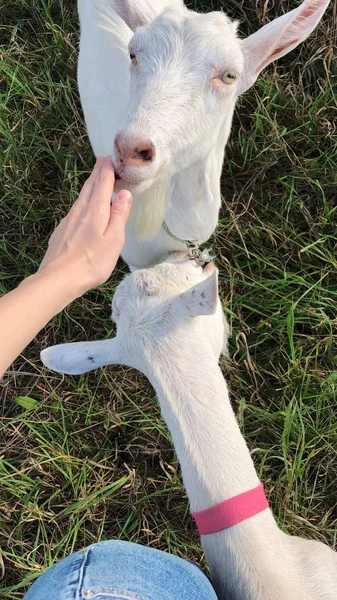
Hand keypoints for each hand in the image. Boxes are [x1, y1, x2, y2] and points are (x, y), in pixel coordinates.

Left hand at [39, 156, 131, 294]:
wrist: (59, 278)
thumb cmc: (91, 262)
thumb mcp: (114, 240)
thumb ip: (119, 215)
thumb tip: (124, 193)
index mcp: (95, 211)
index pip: (102, 183)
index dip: (107, 169)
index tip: (111, 158)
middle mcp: (80, 210)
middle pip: (89, 186)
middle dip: (97, 172)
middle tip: (103, 161)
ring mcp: (68, 220)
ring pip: (81, 197)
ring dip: (89, 186)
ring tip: (96, 180)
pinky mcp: (62, 231)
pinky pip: (75, 210)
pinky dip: (83, 202)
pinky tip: (84, 209)